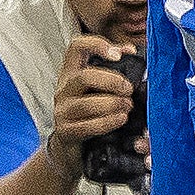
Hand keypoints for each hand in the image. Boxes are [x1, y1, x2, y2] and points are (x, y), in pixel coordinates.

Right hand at [47, 35, 135, 170]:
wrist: (75, 150)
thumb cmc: (94, 114)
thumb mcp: (102, 90)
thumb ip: (115, 72)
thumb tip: (131, 51)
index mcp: (73, 74)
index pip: (76, 48)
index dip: (96, 44)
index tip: (120, 54)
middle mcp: (64, 90)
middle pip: (84, 77)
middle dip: (112, 82)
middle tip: (129, 90)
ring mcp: (62, 111)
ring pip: (86, 104)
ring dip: (112, 105)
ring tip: (128, 107)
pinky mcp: (66, 132)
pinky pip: (86, 127)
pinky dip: (107, 122)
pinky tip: (120, 119)